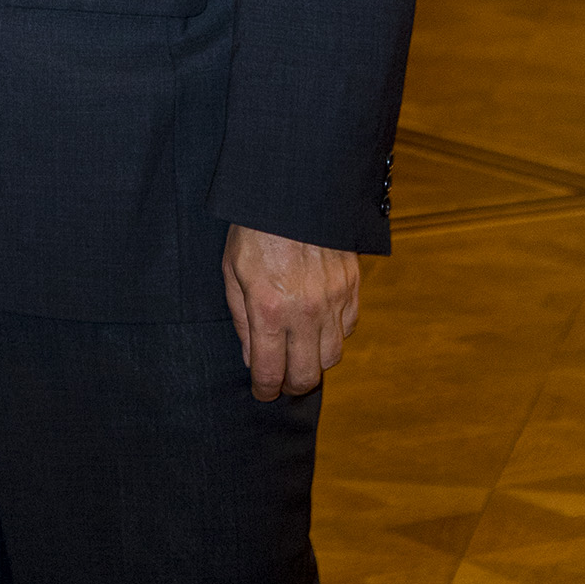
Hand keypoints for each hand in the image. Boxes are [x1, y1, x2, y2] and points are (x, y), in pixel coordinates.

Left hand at [222, 225, 358, 401]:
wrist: (293, 191)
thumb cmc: (254, 228)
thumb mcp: (232, 270)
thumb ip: (241, 319)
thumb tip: (251, 358)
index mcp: (269, 309)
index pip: (269, 372)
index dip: (264, 390)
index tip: (262, 392)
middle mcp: (304, 312)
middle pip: (306, 376)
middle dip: (291, 385)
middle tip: (280, 379)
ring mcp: (333, 301)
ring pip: (332, 356)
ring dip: (314, 360)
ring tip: (298, 350)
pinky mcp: (352, 287)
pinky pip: (349, 328)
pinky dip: (334, 333)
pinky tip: (318, 322)